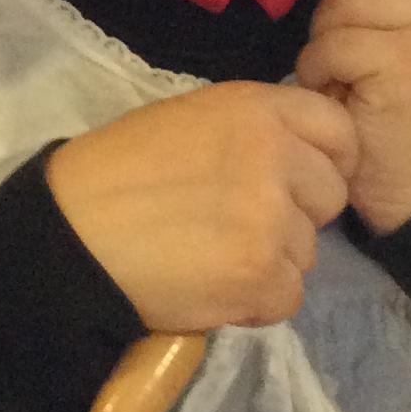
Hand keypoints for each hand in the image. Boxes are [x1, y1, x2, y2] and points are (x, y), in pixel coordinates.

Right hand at [47, 81, 358, 332]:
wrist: (70, 235)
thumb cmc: (117, 173)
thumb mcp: (190, 121)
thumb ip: (252, 131)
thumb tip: (298, 159)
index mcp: (257, 108)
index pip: (339, 130)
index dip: (327, 160)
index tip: (301, 182)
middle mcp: (275, 155)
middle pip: (330, 195)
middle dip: (296, 216)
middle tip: (241, 227)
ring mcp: (271, 217)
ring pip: (308, 251)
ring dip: (271, 262)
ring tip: (213, 258)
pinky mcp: (260, 274)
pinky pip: (288, 297)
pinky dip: (256, 303)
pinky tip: (213, 289)